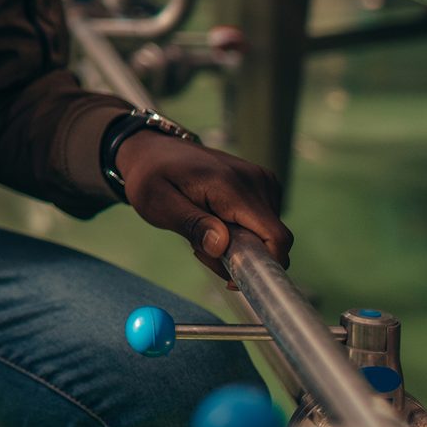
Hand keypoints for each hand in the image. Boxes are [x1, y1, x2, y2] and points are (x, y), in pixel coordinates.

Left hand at [116, 133, 292, 285]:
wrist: (154, 150)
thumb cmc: (151, 176)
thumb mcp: (158, 203)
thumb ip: (192, 224)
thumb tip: (222, 245)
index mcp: (231, 185)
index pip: (275, 236)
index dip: (262, 266)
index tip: (230, 277)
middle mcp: (255, 179)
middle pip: (271, 240)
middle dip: (241, 256)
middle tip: (200, 249)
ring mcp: (262, 179)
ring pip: (268, 235)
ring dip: (239, 245)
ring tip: (202, 230)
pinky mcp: (263, 184)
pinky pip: (264, 222)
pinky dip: (243, 232)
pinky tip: (215, 222)